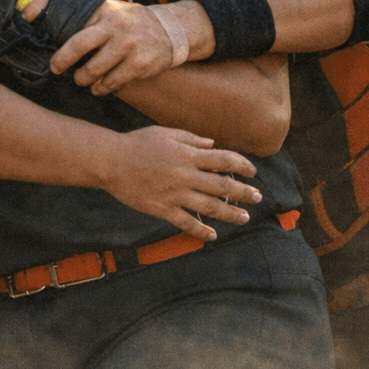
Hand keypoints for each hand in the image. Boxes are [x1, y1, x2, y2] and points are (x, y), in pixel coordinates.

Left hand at [50, 0, 179, 95]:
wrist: (170, 30)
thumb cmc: (130, 21)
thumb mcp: (110, 9)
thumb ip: (86, 13)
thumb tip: (42, 11)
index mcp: (105, 13)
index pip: (75, 24)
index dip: (57, 38)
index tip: (47, 53)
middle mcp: (116, 28)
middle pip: (79, 46)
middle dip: (63, 61)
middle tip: (57, 69)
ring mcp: (128, 48)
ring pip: (94, 71)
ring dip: (84, 79)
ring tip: (83, 78)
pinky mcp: (139, 66)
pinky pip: (111, 83)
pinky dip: (101, 88)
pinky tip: (100, 86)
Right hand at [100, 127, 261, 241]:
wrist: (111, 162)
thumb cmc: (137, 143)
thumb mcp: (166, 133)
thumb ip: (191, 139)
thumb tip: (213, 145)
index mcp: (188, 154)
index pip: (223, 160)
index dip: (242, 165)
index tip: (252, 171)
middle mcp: (185, 175)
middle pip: (222, 186)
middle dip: (243, 192)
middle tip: (257, 197)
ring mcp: (175, 194)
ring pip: (209, 207)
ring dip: (230, 213)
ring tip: (244, 218)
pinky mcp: (163, 209)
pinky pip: (186, 222)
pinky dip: (201, 230)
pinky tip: (212, 235)